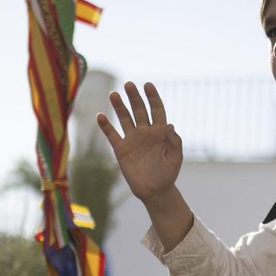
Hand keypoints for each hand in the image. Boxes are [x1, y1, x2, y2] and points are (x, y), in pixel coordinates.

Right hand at [97, 82, 182, 202]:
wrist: (154, 190)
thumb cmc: (168, 173)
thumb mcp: (175, 158)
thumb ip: (175, 142)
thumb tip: (170, 126)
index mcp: (160, 131)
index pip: (157, 110)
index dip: (152, 97)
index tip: (148, 85)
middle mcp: (145, 131)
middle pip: (139, 110)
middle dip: (134, 97)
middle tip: (129, 84)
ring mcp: (132, 139)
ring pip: (124, 118)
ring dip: (119, 106)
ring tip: (113, 94)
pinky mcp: (121, 149)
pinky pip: (112, 135)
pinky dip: (106, 126)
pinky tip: (100, 116)